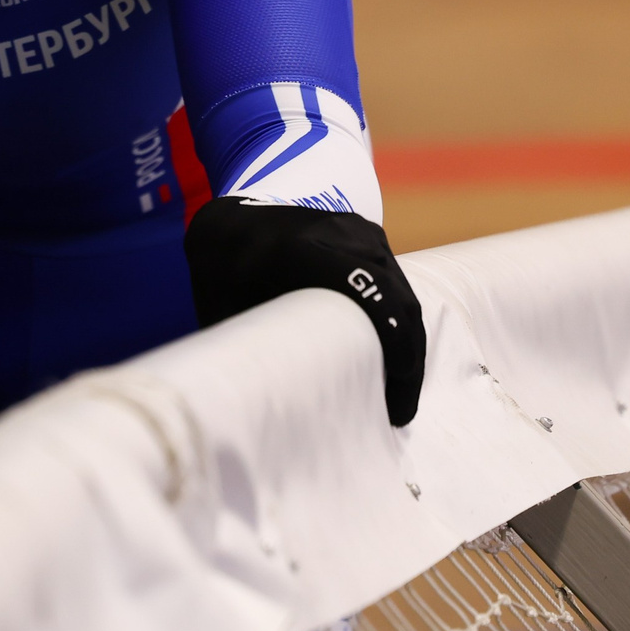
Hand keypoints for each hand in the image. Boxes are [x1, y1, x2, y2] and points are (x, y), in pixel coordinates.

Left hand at [184, 196, 424, 425]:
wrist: (230, 219)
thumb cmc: (221, 268)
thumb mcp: (223, 304)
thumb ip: (251, 346)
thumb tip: (272, 407)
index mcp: (296, 248)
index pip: (364, 288)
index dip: (392, 338)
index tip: (394, 390)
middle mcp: (337, 233)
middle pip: (395, 298)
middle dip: (409, 359)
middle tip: (399, 411)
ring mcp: (360, 231)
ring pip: (402, 293)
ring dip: (408, 343)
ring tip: (396, 393)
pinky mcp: (370, 237)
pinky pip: (395, 284)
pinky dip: (399, 321)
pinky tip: (391, 359)